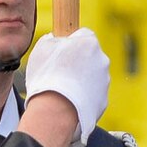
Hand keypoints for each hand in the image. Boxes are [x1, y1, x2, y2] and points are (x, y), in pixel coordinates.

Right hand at [23, 27, 109, 146]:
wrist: (56, 111)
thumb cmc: (47, 78)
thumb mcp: (41, 49)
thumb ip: (51, 39)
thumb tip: (53, 39)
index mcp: (89, 42)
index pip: (83, 35)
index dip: (70, 43)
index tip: (60, 52)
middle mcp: (102, 60)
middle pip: (89, 56)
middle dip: (77, 62)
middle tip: (60, 72)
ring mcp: (104, 81)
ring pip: (92, 76)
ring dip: (80, 79)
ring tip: (63, 89)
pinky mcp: (103, 100)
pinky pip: (92, 93)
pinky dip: (83, 95)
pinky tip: (69, 100)